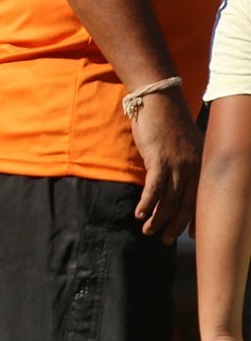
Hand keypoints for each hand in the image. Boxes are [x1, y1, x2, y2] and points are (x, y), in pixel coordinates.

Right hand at [133, 91, 200, 242]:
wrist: (159, 101)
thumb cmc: (167, 122)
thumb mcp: (183, 145)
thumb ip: (183, 162)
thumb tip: (175, 180)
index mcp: (200, 164)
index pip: (200, 198)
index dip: (193, 219)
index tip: (188, 235)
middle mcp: (193, 166)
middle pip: (186, 204)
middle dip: (175, 226)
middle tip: (164, 240)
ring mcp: (177, 163)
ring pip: (169, 200)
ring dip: (157, 219)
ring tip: (147, 230)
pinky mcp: (159, 159)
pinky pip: (154, 188)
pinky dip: (147, 203)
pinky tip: (139, 213)